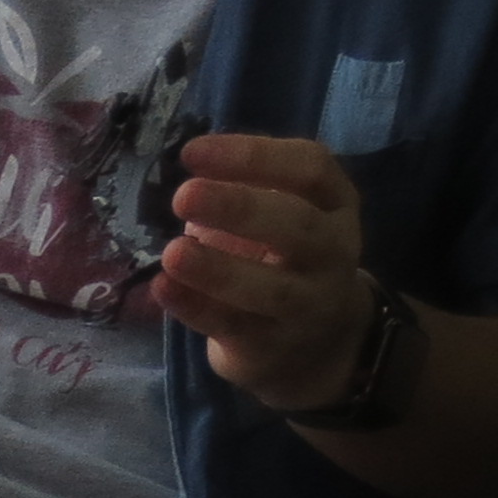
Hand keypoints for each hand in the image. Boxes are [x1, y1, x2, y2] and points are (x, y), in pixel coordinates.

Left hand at [155, 134, 370, 408]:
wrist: (320, 340)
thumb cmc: (287, 256)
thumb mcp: (285, 210)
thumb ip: (248, 186)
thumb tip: (191, 164)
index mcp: (335, 203)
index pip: (310, 168)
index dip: (253, 156)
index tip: (192, 151)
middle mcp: (334, 251)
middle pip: (298, 226)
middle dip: (239, 207)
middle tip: (183, 194)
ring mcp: (309, 304)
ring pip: (271, 288)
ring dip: (218, 269)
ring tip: (173, 251)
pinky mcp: (273, 346)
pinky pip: (233, 327)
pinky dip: (195, 308)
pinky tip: (163, 287)